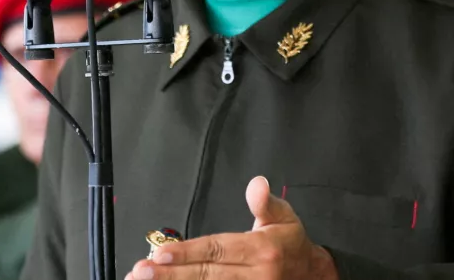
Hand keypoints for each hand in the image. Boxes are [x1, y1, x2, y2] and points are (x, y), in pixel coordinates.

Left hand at [125, 176, 337, 279]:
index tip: (161, 253)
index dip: (188, 252)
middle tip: (141, 271)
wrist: (313, 275)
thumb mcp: (284, 216)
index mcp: (261, 251)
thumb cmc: (290, 243)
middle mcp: (255, 276)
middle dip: (170, 275)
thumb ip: (265, 202)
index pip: (217, 250)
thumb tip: (256, 184)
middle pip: (206, 275)